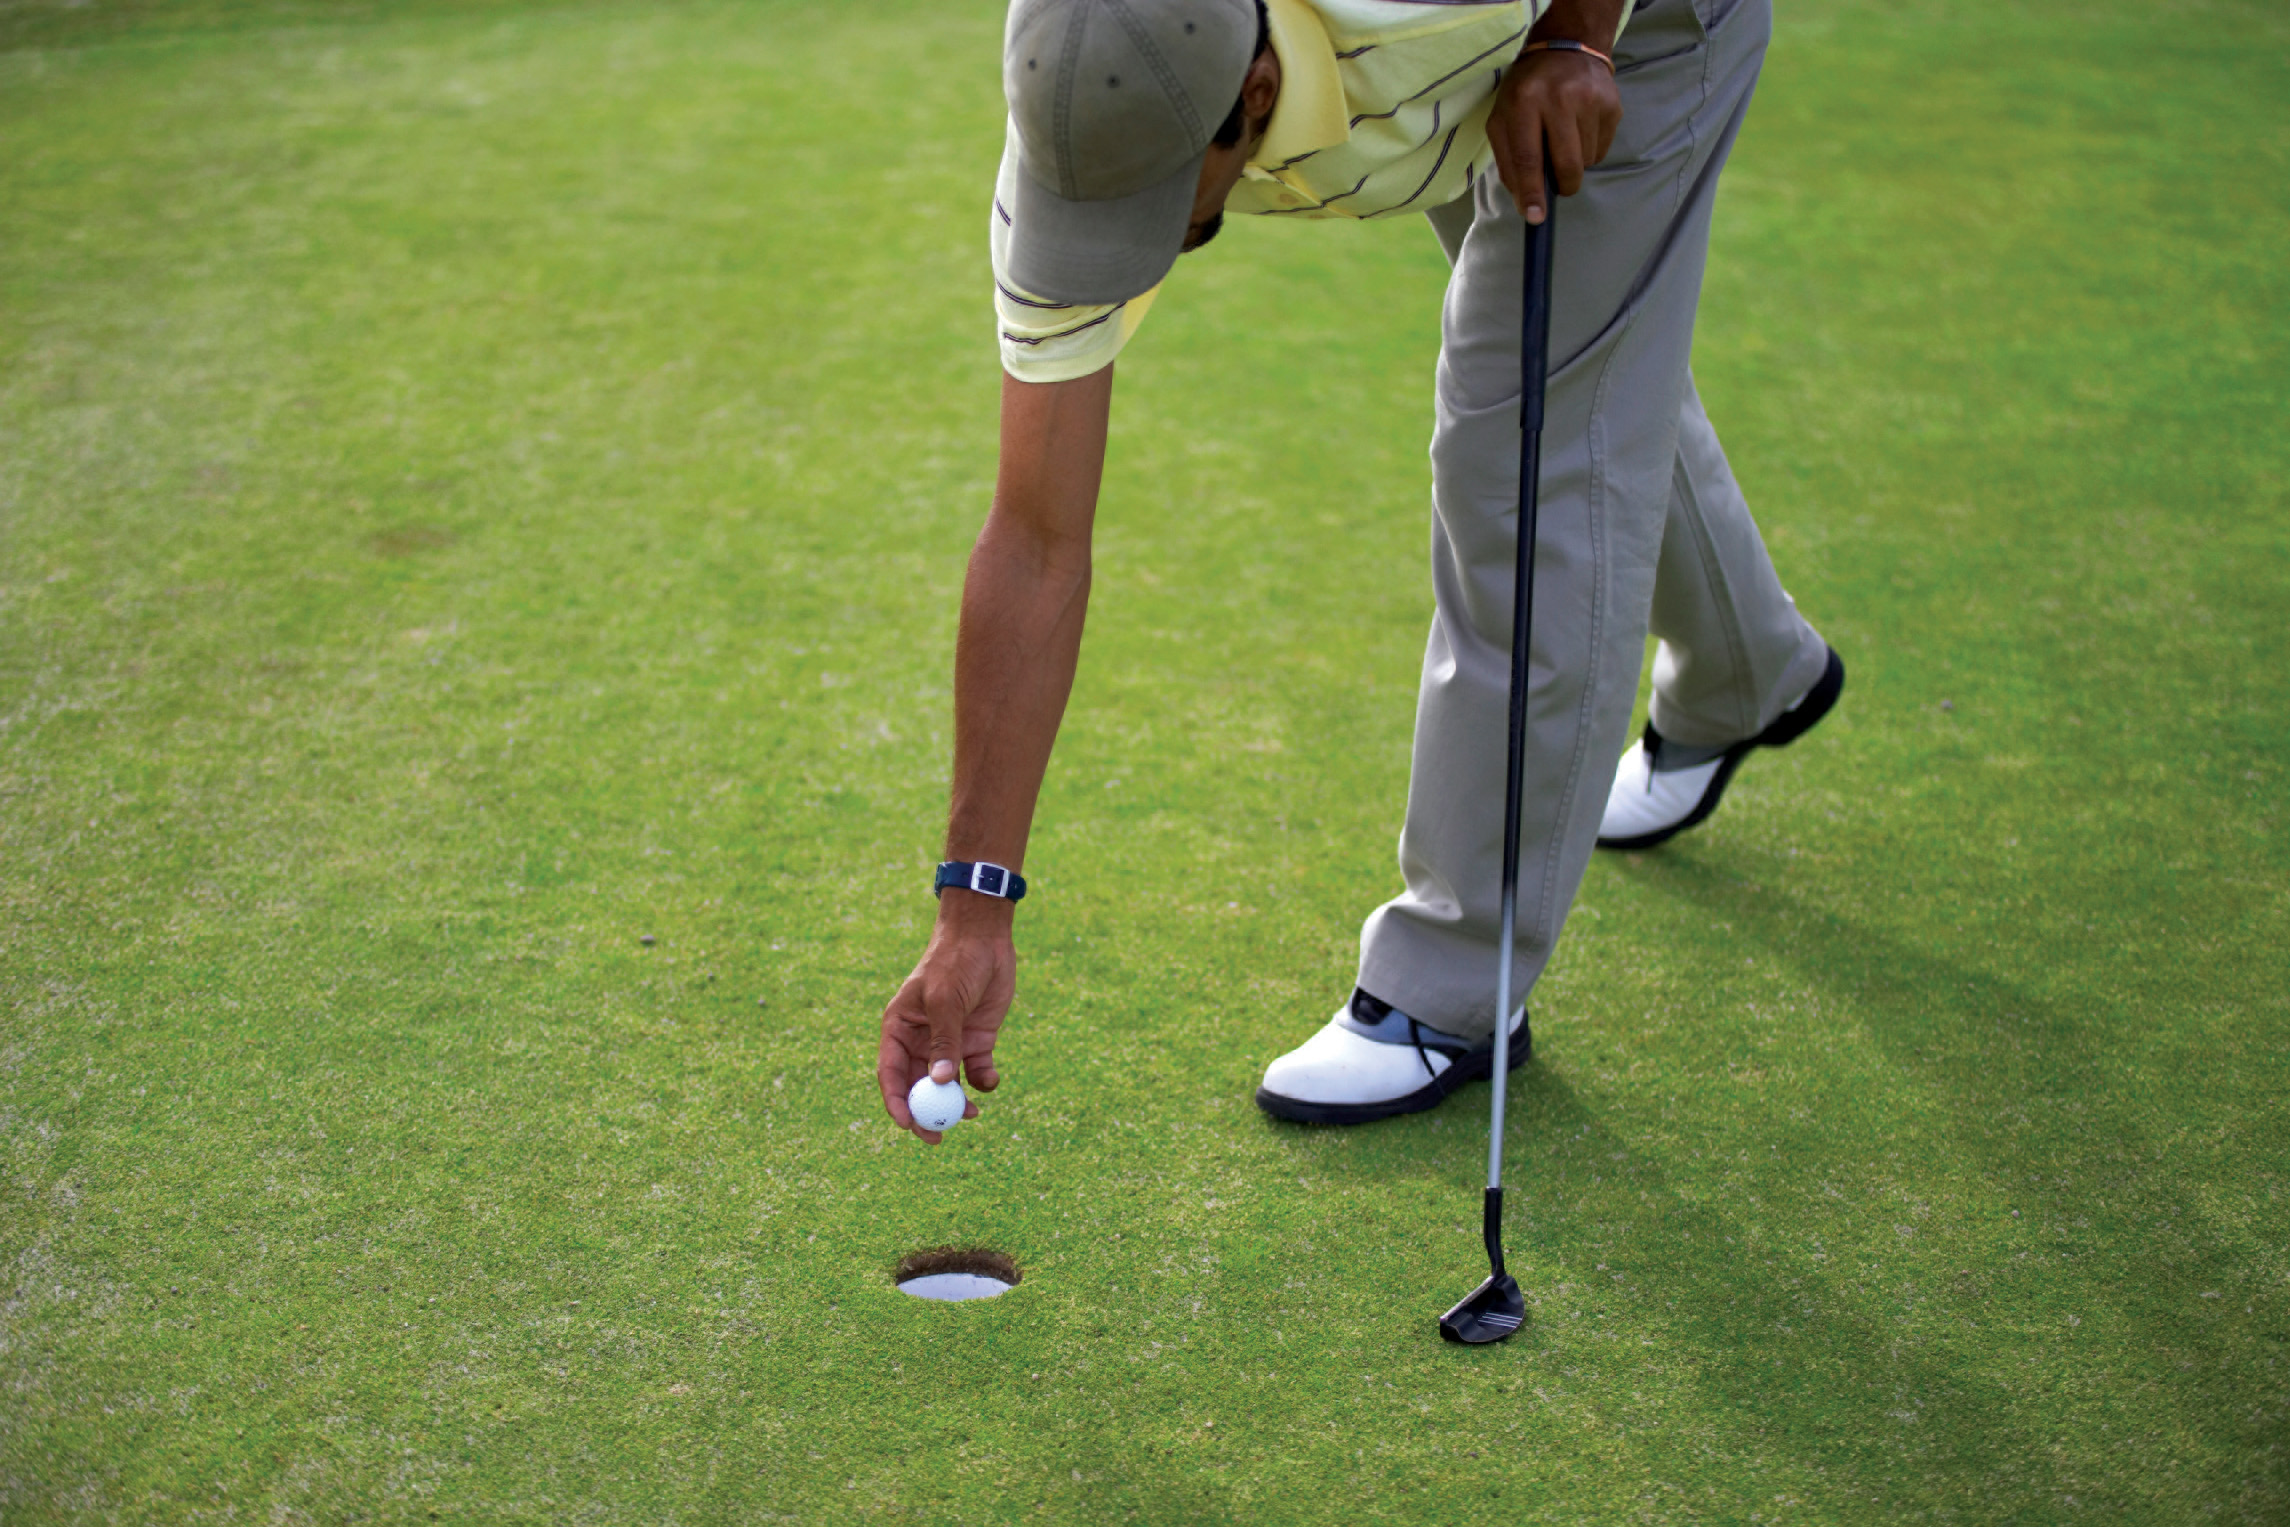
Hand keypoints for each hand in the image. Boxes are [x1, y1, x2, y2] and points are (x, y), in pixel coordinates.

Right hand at [875, 892, 1014, 1142]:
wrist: (986, 937)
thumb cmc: (955, 961)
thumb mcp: (946, 1000)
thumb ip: (944, 1041)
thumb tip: (939, 1082)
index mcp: (900, 1028)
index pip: (890, 1072)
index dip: (896, 1102)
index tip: (908, 1124)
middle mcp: (921, 1040)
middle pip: (918, 1086)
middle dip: (928, 1113)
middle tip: (939, 1137)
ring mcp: (950, 1042)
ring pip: (947, 1085)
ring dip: (957, 1103)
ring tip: (971, 1113)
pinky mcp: (977, 1040)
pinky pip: (976, 1072)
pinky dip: (982, 1082)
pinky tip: (990, 1079)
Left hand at [1488, 39, 1622, 224]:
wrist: (1567, 48)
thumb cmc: (1526, 91)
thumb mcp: (1503, 118)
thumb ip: (1508, 162)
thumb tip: (1526, 204)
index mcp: (1525, 101)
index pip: (1528, 157)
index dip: (1532, 191)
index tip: (1535, 217)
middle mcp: (1560, 97)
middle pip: (1566, 164)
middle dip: (1562, 186)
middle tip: (1558, 186)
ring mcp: (1591, 99)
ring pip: (1587, 161)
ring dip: (1575, 163)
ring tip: (1564, 138)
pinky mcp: (1612, 104)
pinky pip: (1602, 149)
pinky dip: (1589, 150)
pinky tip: (1580, 128)